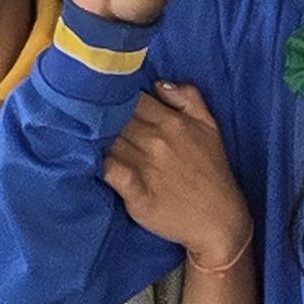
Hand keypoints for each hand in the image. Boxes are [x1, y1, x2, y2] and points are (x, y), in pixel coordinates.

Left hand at [100, 80, 252, 262]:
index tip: (104, 101)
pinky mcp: (136, 194)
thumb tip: (159, 84)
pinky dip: (101, 165)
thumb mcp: (211, 126)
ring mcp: (145, 167)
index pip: (133, 100)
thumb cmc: (212, 171)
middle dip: (102, 118)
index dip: (115, 99)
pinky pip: (111, 172)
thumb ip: (189, 98)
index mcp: (172, 122)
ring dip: (96, 140)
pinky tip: (93, 162)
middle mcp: (157, 140)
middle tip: (88, 119)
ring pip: (110, 142)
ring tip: (85, 139)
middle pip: (117, 120)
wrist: (218, 219)